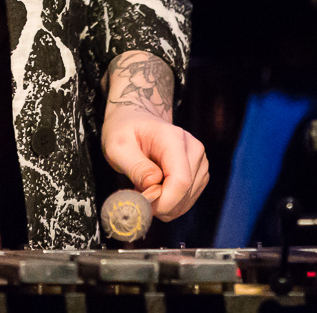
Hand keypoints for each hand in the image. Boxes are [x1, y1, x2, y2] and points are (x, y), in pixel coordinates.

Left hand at [100, 51, 209, 221]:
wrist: (134, 110)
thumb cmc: (123, 125)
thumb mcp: (116, 144)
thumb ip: (135, 167)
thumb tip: (152, 188)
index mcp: (174, 140)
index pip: (179, 182)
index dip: (161, 202)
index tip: (141, 203)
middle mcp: (194, 149)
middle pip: (185, 194)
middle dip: (160, 204)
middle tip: (136, 197)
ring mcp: (199, 159)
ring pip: (189, 199)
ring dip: (165, 203)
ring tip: (142, 187)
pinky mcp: (199, 169)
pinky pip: (189, 196)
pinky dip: (172, 200)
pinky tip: (155, 189)